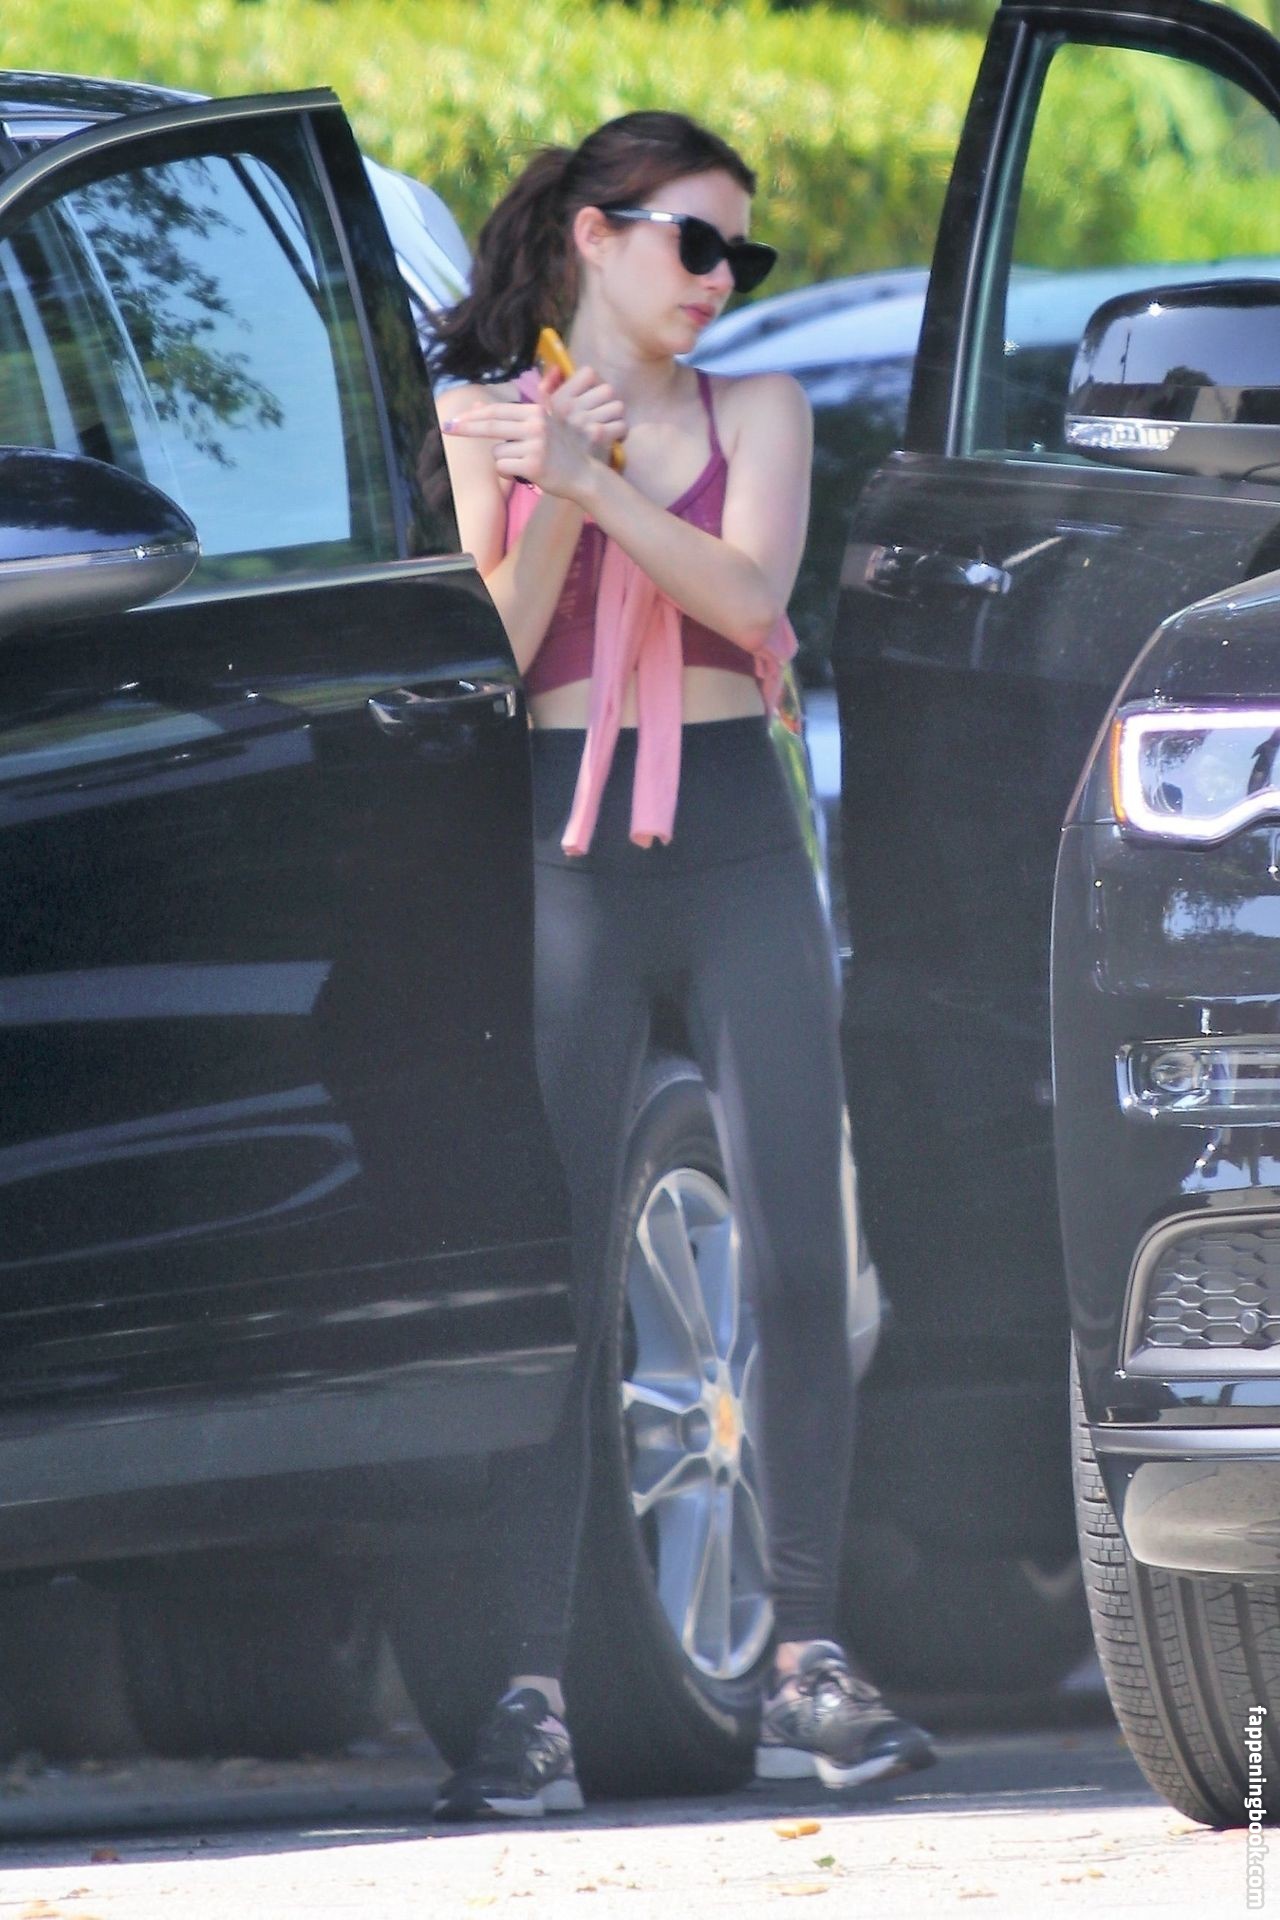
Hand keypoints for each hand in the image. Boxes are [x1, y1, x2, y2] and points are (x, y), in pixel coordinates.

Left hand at [442, 365, 625, 501]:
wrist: (583, 475)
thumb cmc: (558, 452)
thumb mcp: (538, 427)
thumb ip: (509, 416)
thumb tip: (476, 406)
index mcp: (536, 412)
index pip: (497, 411)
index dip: (473, 415)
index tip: (455, 419)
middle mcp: (536, 425)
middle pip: (491, 425)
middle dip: (466, 428)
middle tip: (446, 428)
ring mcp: (535, 445)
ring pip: (497, 452)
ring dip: (503, 460)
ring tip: (525, 463)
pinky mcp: (533, 465)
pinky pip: (503, 468)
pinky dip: (508, 472)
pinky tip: (526, 473)